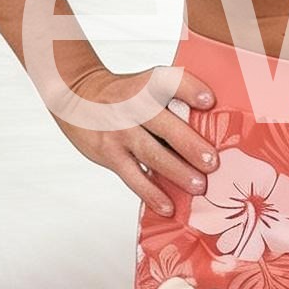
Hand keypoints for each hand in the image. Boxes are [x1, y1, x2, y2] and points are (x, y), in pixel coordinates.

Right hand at [48, 63, 218, 216]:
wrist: (76, 96)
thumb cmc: (124, 95)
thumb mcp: (144, 85)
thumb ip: (173, 100)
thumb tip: (213, 128)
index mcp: (146, 85)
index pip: (169, 82)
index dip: (190, 90)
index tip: (208, 102)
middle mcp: (133, 107)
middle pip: (164, 125)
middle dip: (190, 145)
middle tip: (212, 162)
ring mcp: (119, 132)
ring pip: (151, 154)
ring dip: (177, 172)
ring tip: (199, 186)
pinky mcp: (109, 155)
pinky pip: (134, 177)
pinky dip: (152, 194)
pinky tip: (168, 206)